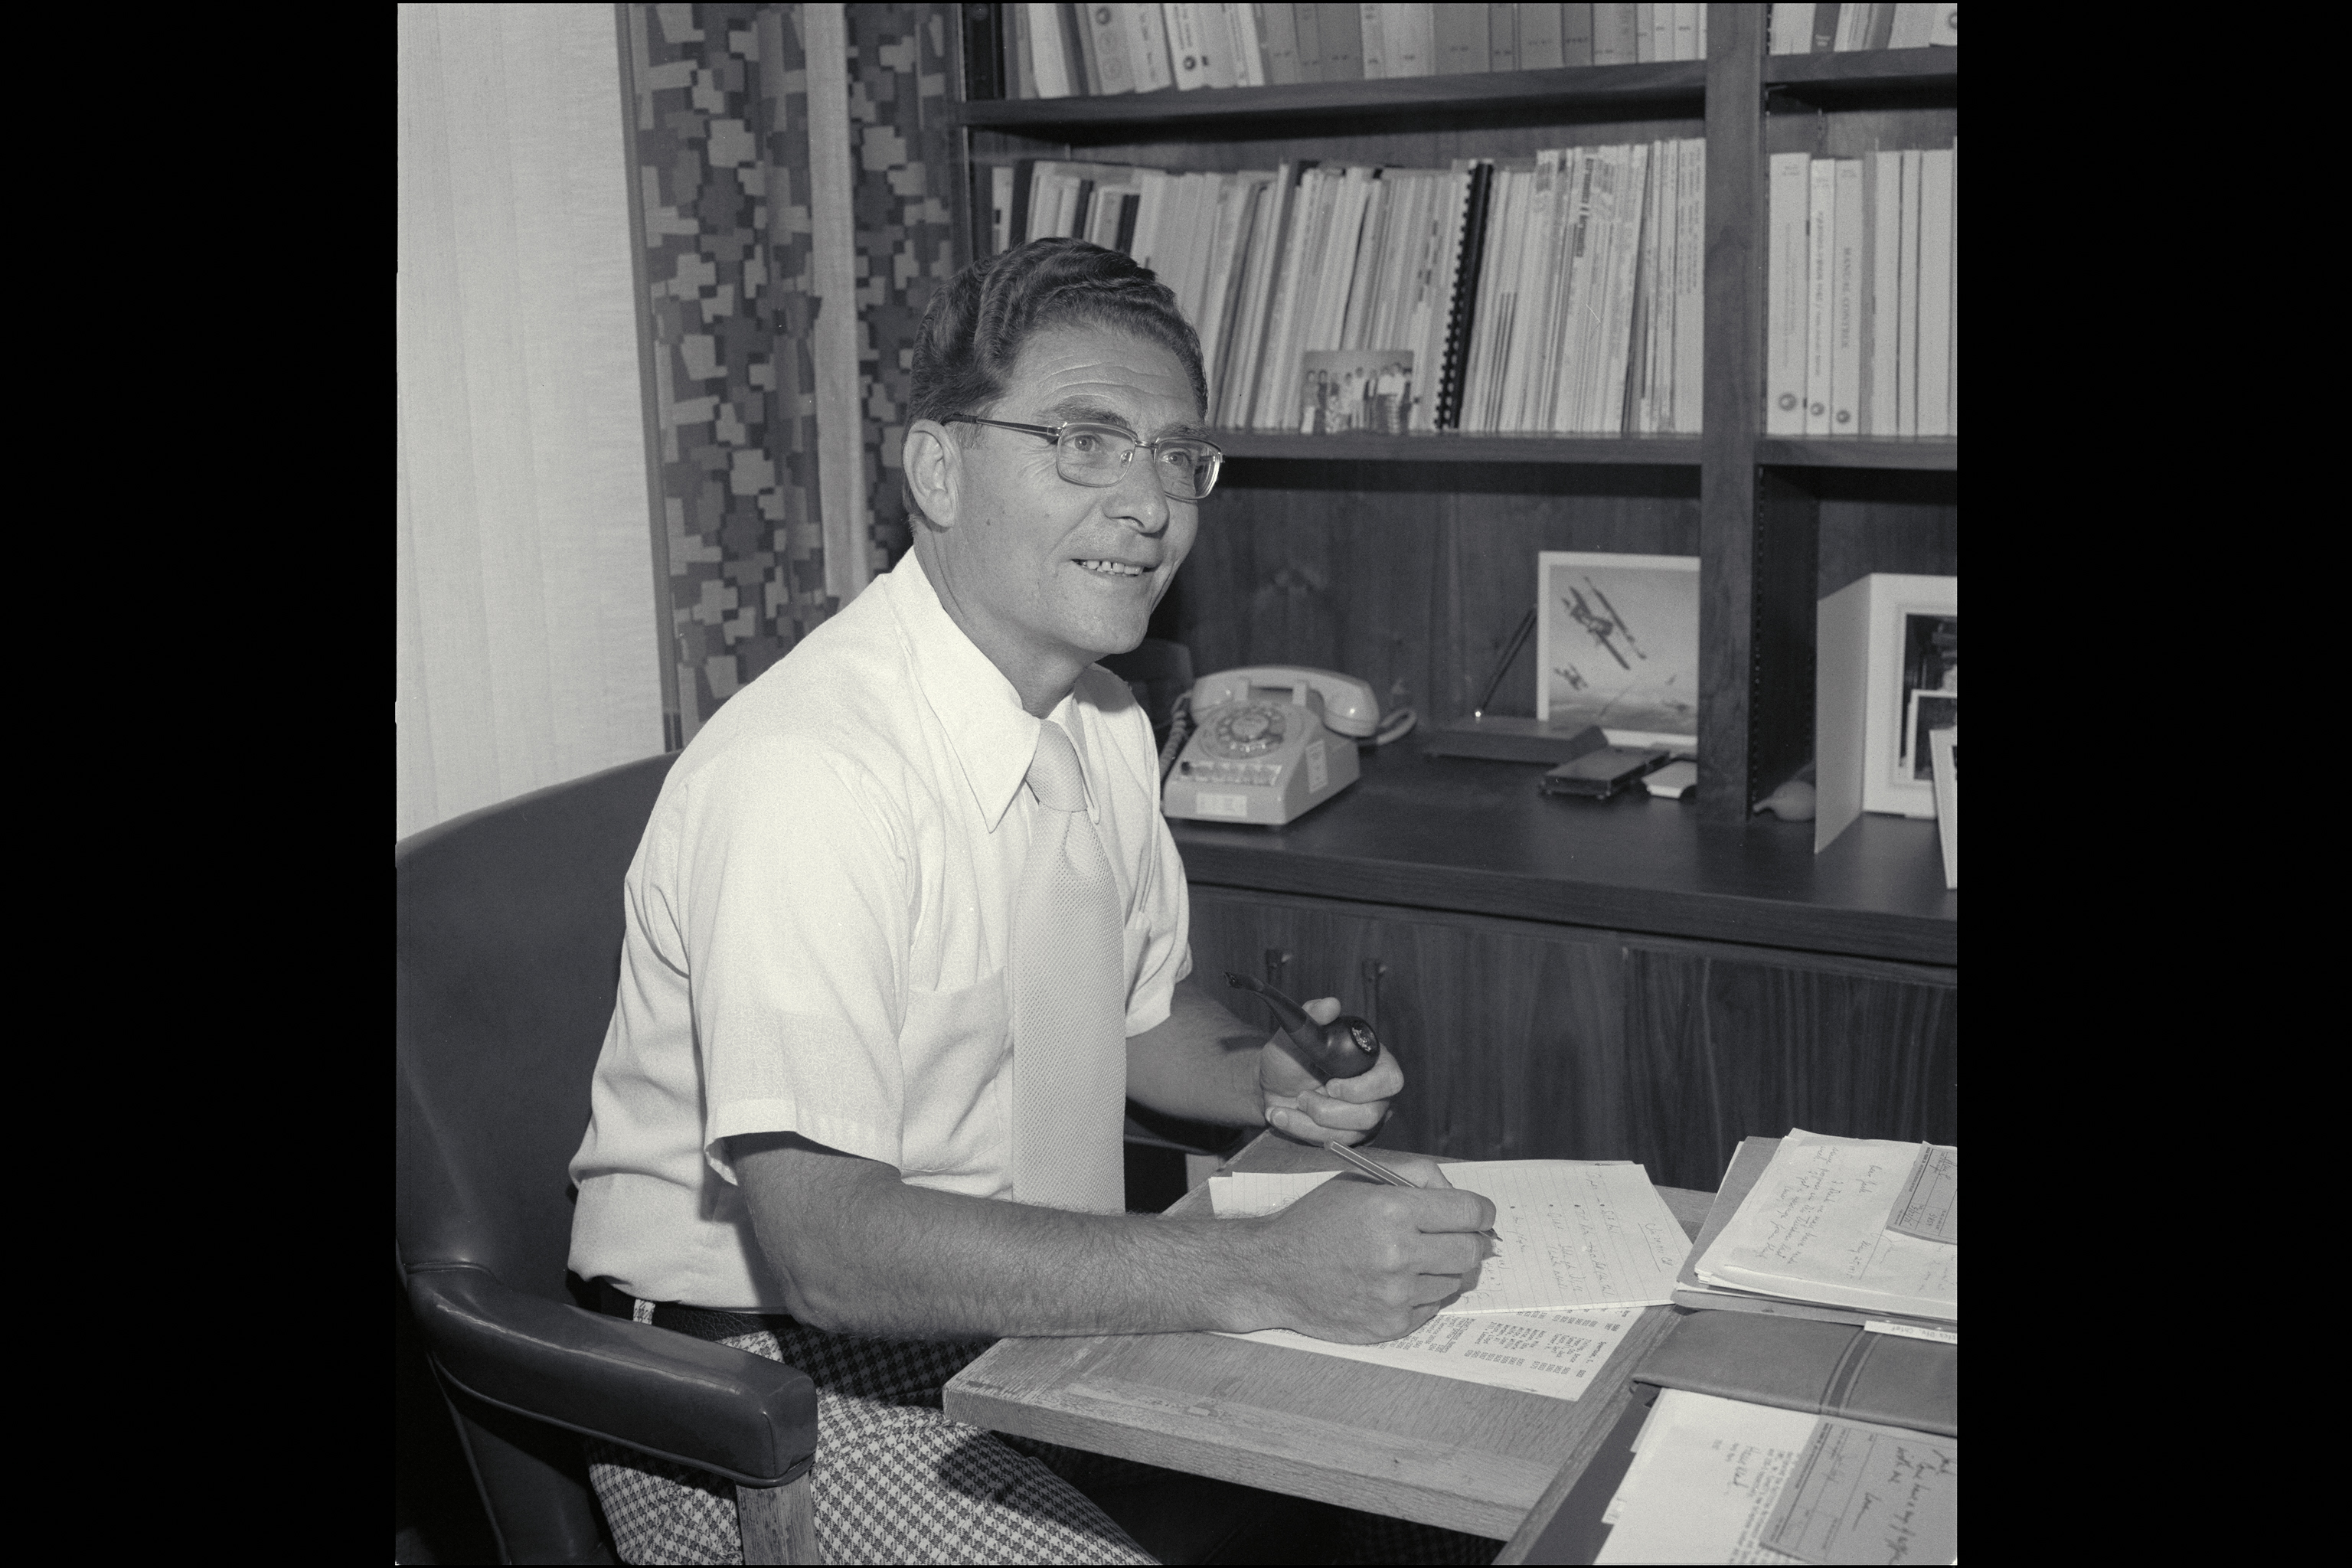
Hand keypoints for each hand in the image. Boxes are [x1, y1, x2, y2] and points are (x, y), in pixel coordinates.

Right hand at [1245, 1157, 1495, 1342]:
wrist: (1273, 1272)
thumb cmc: (1316, 1221)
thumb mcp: (1359, 1180)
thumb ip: (1416, 1176)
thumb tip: (1460, 1196)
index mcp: (1392, 1210)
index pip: (1470, 1211)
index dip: (1481, 1211)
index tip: (1479, 1214)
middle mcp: (1398, 1253)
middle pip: (1473, 1250)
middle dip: (1472, 1240)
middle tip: (1458, 1238)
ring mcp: (1395, 1294)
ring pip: (1455, 1281)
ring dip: (1444, 1268)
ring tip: (1415, 1259)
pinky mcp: (1391, 1325)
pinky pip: (1433, 1307)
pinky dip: (1424, 1294)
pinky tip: (1397, 1282)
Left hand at [1257, 996, 1402, 1145]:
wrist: (1272, 1084)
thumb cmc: (1290, 1056)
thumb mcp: (1296, 1034)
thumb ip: (1312, 1016)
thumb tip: (1330, 1004)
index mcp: (1372, 1061)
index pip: (1390, 1080)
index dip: (1363, 1088)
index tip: (1331, 1086)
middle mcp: (1374, 1091)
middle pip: (1371, 1114)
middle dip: (1329, 1111)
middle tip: (1302, 1097)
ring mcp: (1361, 1116)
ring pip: (1350, 1134)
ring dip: (1310, 1123)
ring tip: (1289, 1104)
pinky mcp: (1345, 1135)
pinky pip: (1332, 1144)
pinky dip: (1302, 1131)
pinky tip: (1282, 1116)